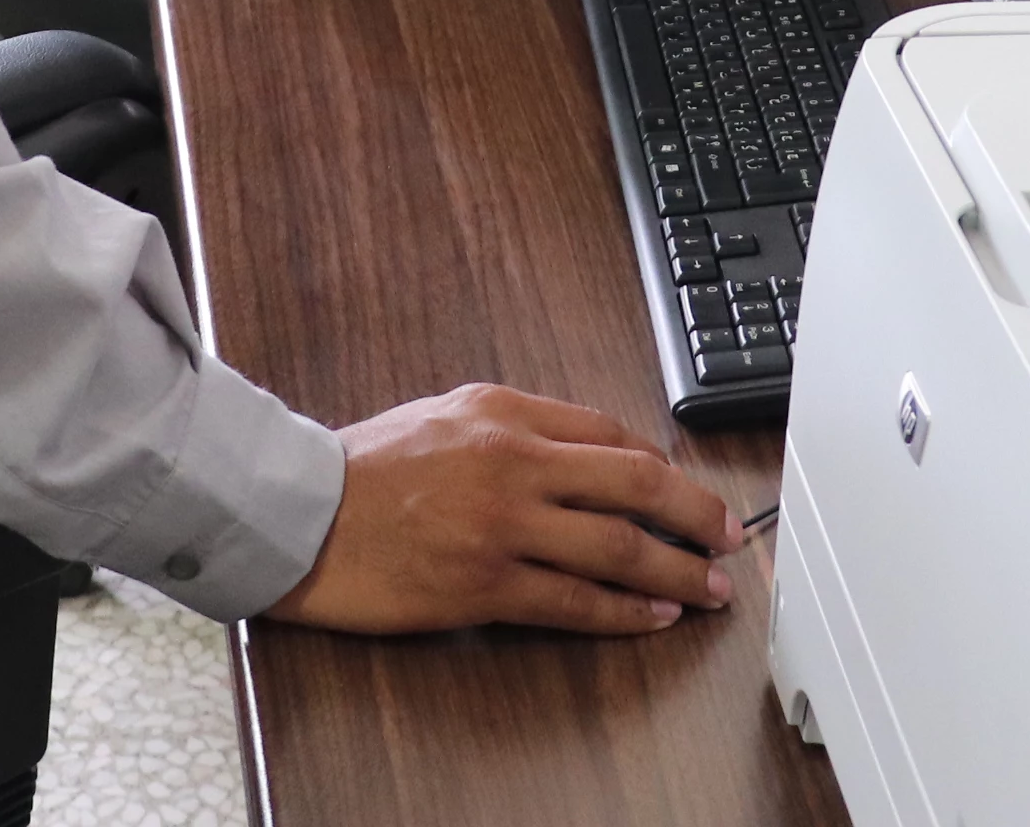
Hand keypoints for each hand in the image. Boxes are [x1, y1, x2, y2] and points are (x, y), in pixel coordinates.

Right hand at [267, 384, 745, 635]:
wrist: (300, 513)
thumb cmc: (364, 467)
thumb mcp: (446, 412)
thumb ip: (516, 424)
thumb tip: (586, 451)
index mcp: (505, 412)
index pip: (611, 434)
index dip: (662, 467)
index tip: (686, 491)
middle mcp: (514, 462)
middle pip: (635, 484)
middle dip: (695, 513)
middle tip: (729, 537)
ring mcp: (504, 526)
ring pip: (617, 548)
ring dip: (675, 570)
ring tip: (707, 588)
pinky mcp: (485, 585)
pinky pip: (574, 601)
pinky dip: (622, 611)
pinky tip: (651, 617)